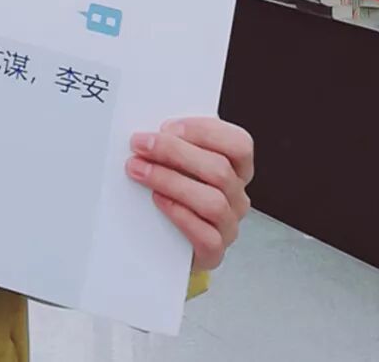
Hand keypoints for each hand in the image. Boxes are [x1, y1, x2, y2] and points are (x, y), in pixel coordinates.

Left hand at [126, 118, 253, 273]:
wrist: (166, 240)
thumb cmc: (174, 190)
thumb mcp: (180, 161)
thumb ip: (176, 143)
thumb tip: (152, 131)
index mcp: (236, 168)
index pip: (239, 145)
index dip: (204, 132)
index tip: (166, 127)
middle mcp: (237, 197)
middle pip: (219, 170)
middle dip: (174, 152)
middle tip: (141, 145)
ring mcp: (228, 226)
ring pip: (213, 201)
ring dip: (171, 181)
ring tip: (140, 171)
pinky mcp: (213, 251)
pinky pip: (205, 235)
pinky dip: (179, 214)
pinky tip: (157, 200)